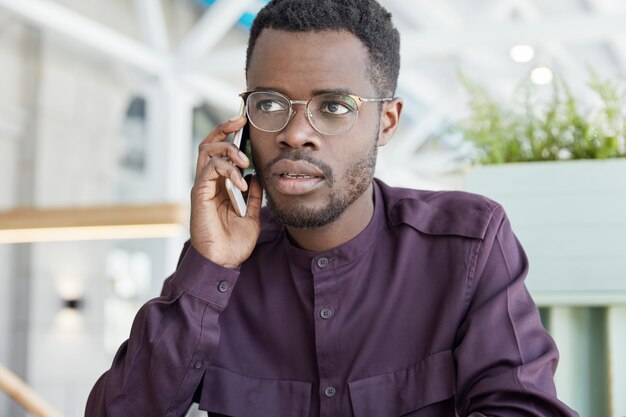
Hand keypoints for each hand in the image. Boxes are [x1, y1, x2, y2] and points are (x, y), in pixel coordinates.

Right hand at [190, 116, 262, 268]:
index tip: (244, 123)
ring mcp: (202, 187)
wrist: (223, 263)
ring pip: (207, 151)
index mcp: (218, 186)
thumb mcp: (252, 216)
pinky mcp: (200, 195)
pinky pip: (209, 170)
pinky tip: (241, 181)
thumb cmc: (234, 243)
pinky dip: (227, 170)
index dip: (229, 135)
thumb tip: (258, 178)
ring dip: (228, 149)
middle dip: (224, 129)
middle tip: (240, 121)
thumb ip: (254, 197)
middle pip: (209, 144)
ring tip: (245, 160)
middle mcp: (208, 183)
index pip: (220, 152)